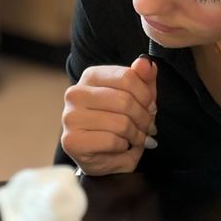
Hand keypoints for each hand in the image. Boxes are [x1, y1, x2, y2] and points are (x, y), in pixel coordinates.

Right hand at [60, 54, 156, 175]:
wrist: (102, 158)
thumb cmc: (119, 124)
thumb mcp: (136, 98)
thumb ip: (142, 78)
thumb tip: (146, 62)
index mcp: (90, 76)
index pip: (127, 77)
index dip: (146, 95)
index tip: (150, 107)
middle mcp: (75, 93)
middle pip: (124, 101)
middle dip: (144, 118)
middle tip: (147, 127)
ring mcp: (70, 117)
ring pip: (121, 123)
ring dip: (137, 135)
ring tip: (137, 139)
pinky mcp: (72, 141)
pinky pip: (112, 141)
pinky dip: (124, 147)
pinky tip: (122, 148)